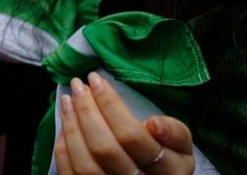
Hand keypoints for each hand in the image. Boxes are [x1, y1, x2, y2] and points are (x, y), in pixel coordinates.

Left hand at [54, 72, 195, 174]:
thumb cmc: (168, 158)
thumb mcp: (181, 146)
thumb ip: (175, 132)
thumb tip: (153, 123)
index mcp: (168, 170)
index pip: (132, 136)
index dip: (110, 105)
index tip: (96, 80)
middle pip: (105, 149)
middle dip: (86, 112)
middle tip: (77, 85)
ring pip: (85, 165)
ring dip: (72, 128)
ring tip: (68, 100)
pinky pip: (72, 174)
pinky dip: (64, 148)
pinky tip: (65, 126)